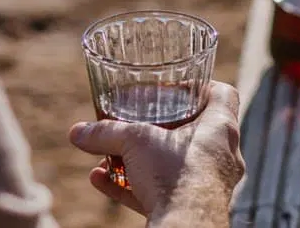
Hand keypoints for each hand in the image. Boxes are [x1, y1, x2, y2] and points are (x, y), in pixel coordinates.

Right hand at [68, 81, 244, 220]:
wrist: (185, 226)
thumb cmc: (174, 175)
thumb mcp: (134, 142)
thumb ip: (105, 133)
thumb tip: (77, 132)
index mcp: (220, 128)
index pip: (222, 95)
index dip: (201, 85)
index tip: (176, 86)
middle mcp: (221, 156)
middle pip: (196, 131)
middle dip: (163, 126)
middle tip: (140, 120)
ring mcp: (209, 185)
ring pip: (174, 165)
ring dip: (141, 159)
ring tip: (111, 154)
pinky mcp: (191, 208)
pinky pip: (160, 192)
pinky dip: (132, 186)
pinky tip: (101, 180)